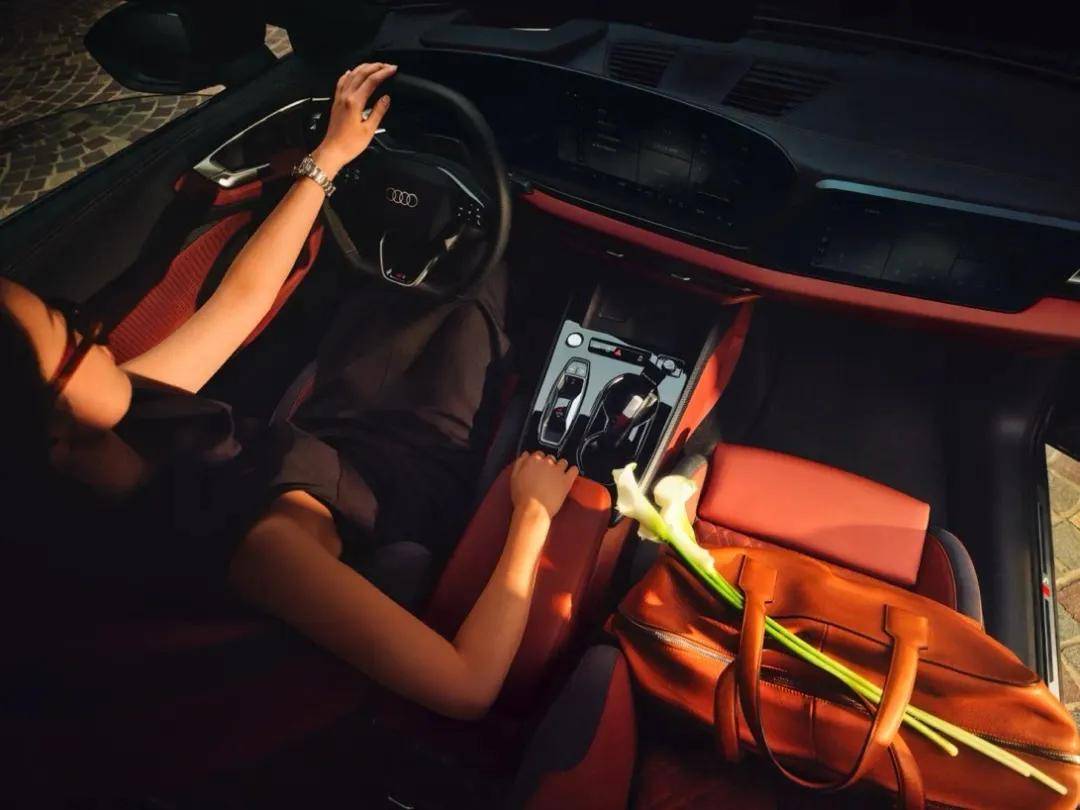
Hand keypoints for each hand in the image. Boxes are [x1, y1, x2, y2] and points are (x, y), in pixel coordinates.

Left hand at [311, 62, 396, 176]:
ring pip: (351, 75)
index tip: (393, 69)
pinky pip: (341, 82)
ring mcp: (339, 98)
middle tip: (387, 65)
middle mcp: (346, 96)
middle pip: (361, 73)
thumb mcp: (369, 130)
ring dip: (363, 67)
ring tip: (374, 65)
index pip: (371, 81)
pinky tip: (351, 72)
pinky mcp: (336, 102)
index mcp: (355, 102)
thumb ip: (378, 111)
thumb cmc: (349, 144)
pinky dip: (348, 74)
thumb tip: (386, 99)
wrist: (333, 151)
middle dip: (375, 66)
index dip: (383, 73)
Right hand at [510, 452, 579, 520]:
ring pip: (563, 462)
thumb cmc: (522, 497)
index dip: (539, 461)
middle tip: (546, 475)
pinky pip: (574, 470)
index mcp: (533, 461)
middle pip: (551, 458)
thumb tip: (525, 454)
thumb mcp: (514, 477)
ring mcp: (558, 471)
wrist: (533, 510)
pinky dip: (573, 471)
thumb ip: (520, 463)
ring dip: (561, 467)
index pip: (539, 454)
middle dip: (549, 465)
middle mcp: (546, 463)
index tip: (539, 468)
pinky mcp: (566, 480)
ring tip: (558, 476)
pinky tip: (570, 475)